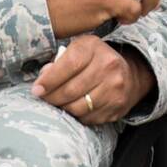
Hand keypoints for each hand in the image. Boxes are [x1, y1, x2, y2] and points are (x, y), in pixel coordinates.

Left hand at [31, 35, 154, 124]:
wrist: (130, 74)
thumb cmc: (96, 60)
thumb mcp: (79, 50)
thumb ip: (60, 61)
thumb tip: (43, 79)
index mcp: (94, 48)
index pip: (68, 65)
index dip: (49, 80)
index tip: (37, 89)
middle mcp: (108, 67)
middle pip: (71, 89)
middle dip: (51, 97)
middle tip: (43, 98)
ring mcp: (115, 89)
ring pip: (78, 107)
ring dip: (63, 108)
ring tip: (57, 103)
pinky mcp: (116, 107)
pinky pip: (88, 118)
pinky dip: (77, 115)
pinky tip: (74, 107)